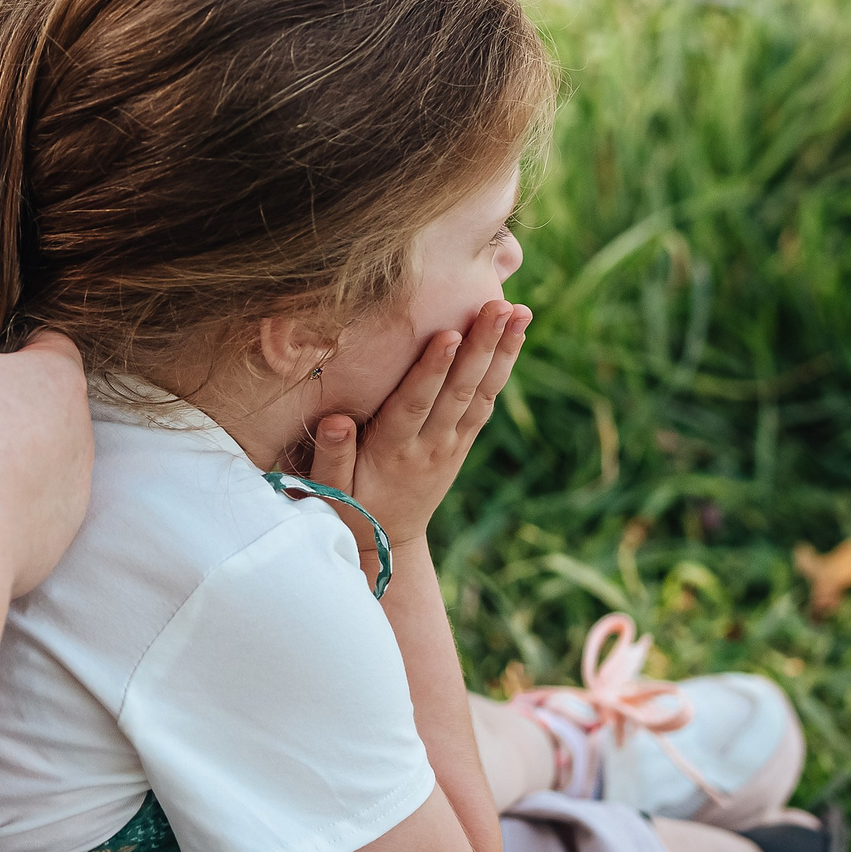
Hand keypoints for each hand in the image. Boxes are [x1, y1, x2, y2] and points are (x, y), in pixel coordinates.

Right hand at [0, 306, 92, 596]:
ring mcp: (75, 488)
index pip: (50, 345)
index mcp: (59, 377)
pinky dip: (4, 509)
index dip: (11, 347)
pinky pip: (32, 511)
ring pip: (42, 462)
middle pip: (46, 407)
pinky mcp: (59, 536)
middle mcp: (80, 431)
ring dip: (8, 462)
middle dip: (8, 410)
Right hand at [311, 300, 531, 552]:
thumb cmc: (348, 509)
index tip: (449, 334)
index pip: (416, 405)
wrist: (389, 544)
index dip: (432, 370)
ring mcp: (452, 445)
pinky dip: (501, 369)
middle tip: (500, 307)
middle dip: (481, 346)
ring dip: (502, 351)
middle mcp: (430, 446)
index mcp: (394, 453)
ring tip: (520, 312)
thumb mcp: (330, 492)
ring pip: (481, 393)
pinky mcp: (462, 443)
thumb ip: (331, 456)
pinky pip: (485, 402)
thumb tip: (335, 421)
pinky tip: (514, 338)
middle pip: (459, 391)